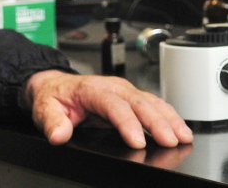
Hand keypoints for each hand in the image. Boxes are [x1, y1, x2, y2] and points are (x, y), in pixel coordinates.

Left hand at [23, 70, 192, 148]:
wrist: (55, 85)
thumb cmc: (54, 97)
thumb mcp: (45, 109)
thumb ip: (52, 122)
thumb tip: (58, 134)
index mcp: (91, 88)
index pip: (112, 105)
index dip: (127, 122)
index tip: (137, 141)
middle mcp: (111, 86)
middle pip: (138, 102)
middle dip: (157, 122)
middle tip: (171, 140)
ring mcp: (124, 91)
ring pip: (150, 101)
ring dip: (168, 118)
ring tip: (182, 136)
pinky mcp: (131, 97)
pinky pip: (153, 104)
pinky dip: (168, 115)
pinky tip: (179, 128)